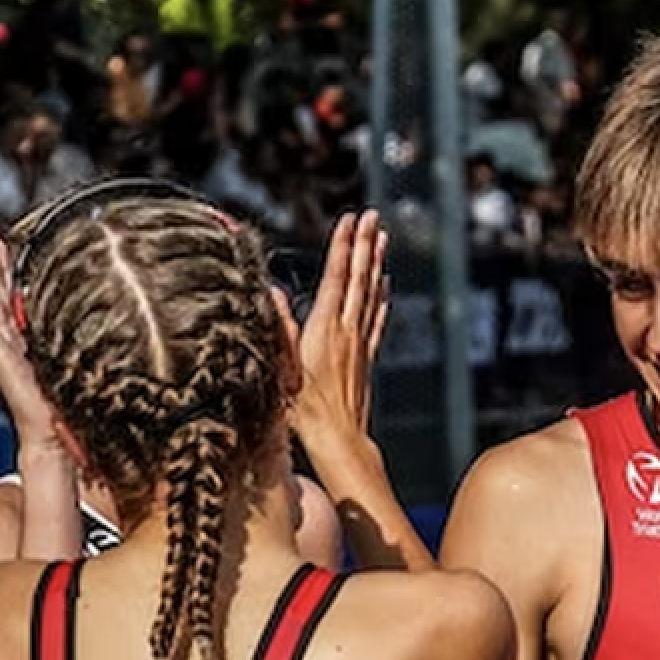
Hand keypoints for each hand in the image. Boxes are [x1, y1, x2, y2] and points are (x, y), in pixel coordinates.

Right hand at [0, 227, 60, 454]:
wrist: (53, 435)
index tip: (5, 242)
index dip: (9, 268)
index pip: (15, 295)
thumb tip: (97, 320)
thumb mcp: (72, 364)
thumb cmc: (64, 406)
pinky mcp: (0, 357)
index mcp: (29, 338)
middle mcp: (13, 339)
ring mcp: (3, 346)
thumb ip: (74, 342)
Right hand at [287, 210, 390, 462]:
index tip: (349, 220)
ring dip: (376, 264)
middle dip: (364, 245)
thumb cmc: (306, 413)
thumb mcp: (282, 370)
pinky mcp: (366, 360)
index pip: (335, 278)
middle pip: (358, 279)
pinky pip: (377, 320)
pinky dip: (381, 298)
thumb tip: (273, 293)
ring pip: (371, 295)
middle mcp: (347, 333)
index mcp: (324, 330)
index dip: (342, 247)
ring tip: (382, 238)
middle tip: (373, 216)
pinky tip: (386, 285)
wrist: (340, 443)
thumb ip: (280, 330)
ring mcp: (360, 346)